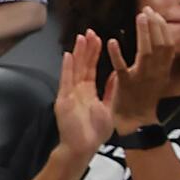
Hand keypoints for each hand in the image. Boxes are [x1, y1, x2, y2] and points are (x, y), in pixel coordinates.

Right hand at [54, 31, 117, 159]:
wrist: (83, 148)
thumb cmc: (94, 132)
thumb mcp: (107, 107)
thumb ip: (109, 91)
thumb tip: (116, 75)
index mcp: (88, 92)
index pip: (92, 68)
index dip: (95, 54)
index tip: (99, 38)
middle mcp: (78, 90)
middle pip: (83, 65)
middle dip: (87, 48)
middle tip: (90, 31)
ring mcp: (69, 94)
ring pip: (75, 69)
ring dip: (78, 53)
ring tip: (81, 37)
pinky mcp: (64, 100)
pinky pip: (66, 82)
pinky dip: (67, 69)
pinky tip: (69, 55)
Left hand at [107, 8, 175, 129]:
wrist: (137, 121)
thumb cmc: (145, 98)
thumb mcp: (159, 78)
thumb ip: (159, 61)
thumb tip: (158, 41)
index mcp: (164, 69)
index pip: (168, 44)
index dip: (163, 28)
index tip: (156, 14)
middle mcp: (156, 72)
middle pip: (160, 44)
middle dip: (155, 25)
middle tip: (147, 10)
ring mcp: (142, 78)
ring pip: (146, 52)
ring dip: (144, 33)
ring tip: (140, 17)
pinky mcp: (126, 85)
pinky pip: (122, 68)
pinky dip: (117, 54)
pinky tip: (111, 41)